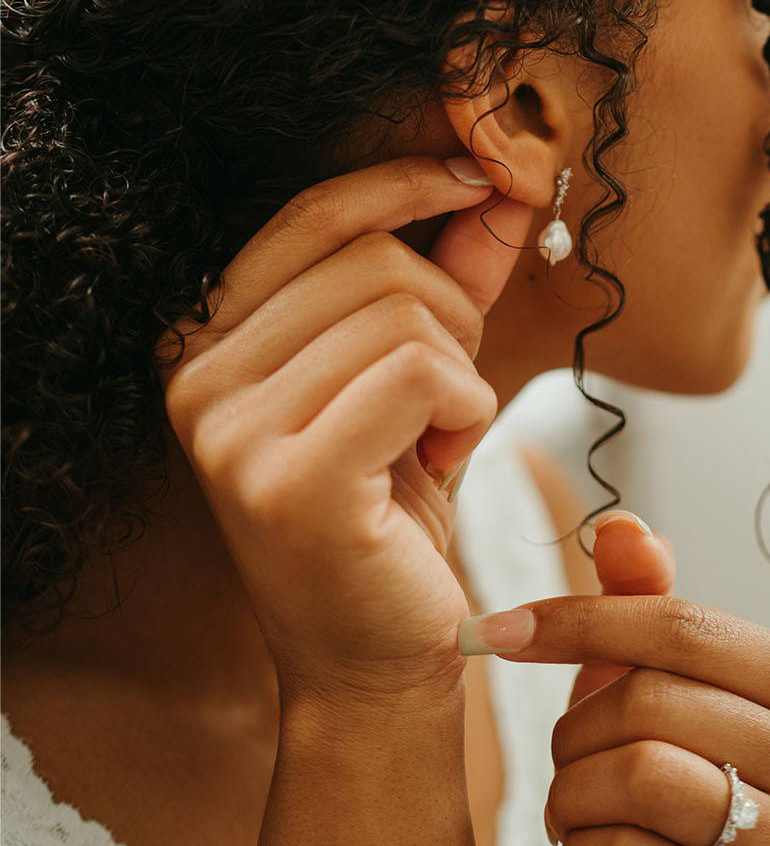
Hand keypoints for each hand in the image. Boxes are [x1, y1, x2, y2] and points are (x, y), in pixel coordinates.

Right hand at [153, 155, 532, 706]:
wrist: (372, 663)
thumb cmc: (388, 519)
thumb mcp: (414, 380)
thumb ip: (445, 280)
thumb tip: (497, 188)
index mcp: (205, 343)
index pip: (311, 215)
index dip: (406, 183)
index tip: (483, 183)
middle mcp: (196, 380)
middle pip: (373, 261)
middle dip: (452, 315)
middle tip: (452, 399)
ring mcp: (232, 433)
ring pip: (407, 316)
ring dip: (462, 376)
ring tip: (437, 442)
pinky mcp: (291, 483)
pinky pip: (424, 375)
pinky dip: (467, 412)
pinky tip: (444, 464)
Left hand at [486, 514, 769, 845]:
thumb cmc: (657, 787)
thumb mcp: (647, 682)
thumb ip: (641, 600)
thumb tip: (621, 526)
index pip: (685, 627)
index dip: (578, 621)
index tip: (497, 630)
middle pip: (657, 702)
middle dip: (575, 730)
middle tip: (562, 760)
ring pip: (643, 778)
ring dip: (573, 792)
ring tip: (573, 808)